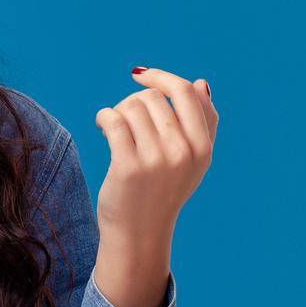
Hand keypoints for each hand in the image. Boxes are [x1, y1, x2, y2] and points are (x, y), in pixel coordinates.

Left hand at [90, 66, 217, 306]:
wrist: (140, 231)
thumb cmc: (163, 190)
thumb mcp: (192, 161)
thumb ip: (202, 123)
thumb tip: (200, 83)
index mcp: (203, 147)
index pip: (186, 93)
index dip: (161, 78)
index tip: (141, 75)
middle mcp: (185, 152)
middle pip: (153, 97)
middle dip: (134, 101)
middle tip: (124, 119)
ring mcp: (158, 159)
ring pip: (131, 106)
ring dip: (117, 111)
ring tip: (115, 129)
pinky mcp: (129, 166)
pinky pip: (113, 120)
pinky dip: (103, 117)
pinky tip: (102, 125)